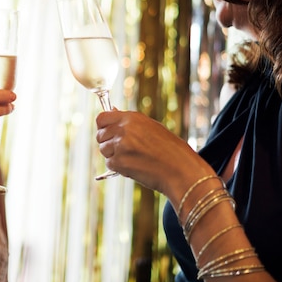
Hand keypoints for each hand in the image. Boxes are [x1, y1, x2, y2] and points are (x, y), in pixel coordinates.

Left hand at [96, 110, 211, 200]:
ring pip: (104, 150)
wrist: (181, 170)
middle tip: (124, 150)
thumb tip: (111, 111)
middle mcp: (124, 129)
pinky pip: (110, 164)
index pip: (102, 118)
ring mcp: (120, 145)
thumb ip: (129, 122)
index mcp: (132, 118)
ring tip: (133, 158)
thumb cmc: (170, 150)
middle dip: (108, 143)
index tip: (107, 132)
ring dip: (114, 156)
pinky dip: (118, 168)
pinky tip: (135, 167)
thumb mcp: (151, 128)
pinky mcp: (120, 162)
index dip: (103, 126)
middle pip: (100, 135)